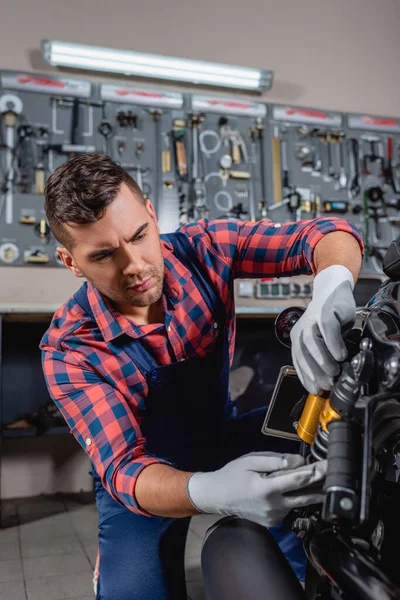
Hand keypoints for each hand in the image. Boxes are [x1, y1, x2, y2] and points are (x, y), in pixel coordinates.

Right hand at [187, 452, 326, 527]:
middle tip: (337, 475)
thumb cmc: (234, 474)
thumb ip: (277, 460)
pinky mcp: (274, 522)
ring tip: (321, 478)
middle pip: (307, 496)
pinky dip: (294, 497)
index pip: (299, 480)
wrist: (218, 497)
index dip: (317, 472)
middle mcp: (273, 507)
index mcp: (267, 489)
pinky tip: (291, 488)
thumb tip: (300, 462)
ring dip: (310, 491)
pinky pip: (290, 507)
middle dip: (323, 485)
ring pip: (299, 502)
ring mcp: (274, 517)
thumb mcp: (252, 460)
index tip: (331, 465)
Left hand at [290, 265, 355, 394]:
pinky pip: (327, 328)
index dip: (306, 377)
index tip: (316, 390)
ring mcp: (312, 319)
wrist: (333, 291)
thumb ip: (323, 356)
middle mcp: (302, 329)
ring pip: (312, 341)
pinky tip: (340, 354)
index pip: (299, 361)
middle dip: (315, 372)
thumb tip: (329, 380)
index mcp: (298, 338)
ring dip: (322, 359)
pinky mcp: (325, 311)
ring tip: (334, 371)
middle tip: (327, 384)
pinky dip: (333, 343)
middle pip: (304, 353)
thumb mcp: (323, 340)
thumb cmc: (330, 320)